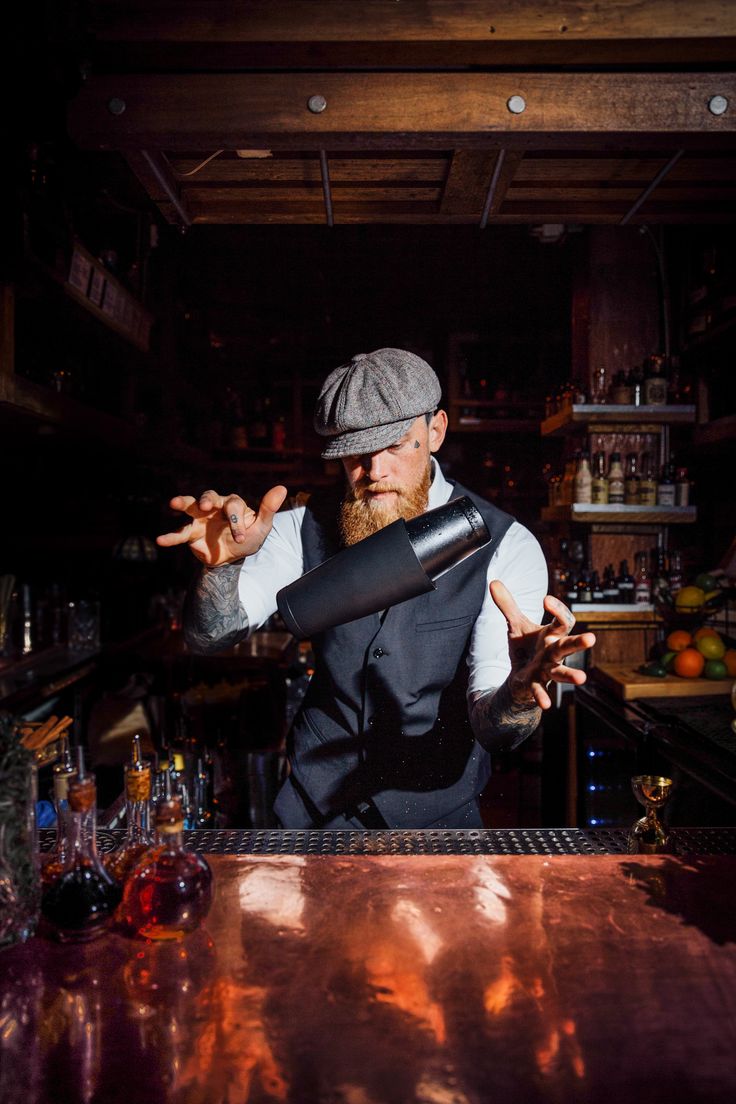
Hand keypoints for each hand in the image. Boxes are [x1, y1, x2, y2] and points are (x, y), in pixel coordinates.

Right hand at [156, 485, 287, 566]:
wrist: (231, 559)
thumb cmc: (248, 538)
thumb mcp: (261, 527)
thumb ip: (268, 509)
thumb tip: (282, 488)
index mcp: (234, 504)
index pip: (234, 506)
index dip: (237, 521)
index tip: (240, 537)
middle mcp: (215, 507)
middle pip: (210, 496)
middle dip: (207, 499)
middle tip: (205, 505)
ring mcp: (201, 519)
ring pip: (190, 506)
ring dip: (183, 502)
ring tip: (174, 502)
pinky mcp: (191, 533)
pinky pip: (180, 532)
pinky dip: (170, 536)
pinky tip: (160, 540)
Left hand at [489, 579, 595, 709]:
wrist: (520, 676)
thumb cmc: (525, 648)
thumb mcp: (515, 625)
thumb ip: (507, 605)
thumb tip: (493, 581)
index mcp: (552, 635)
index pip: (562, 621)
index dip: (557, 609)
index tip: (545, 599)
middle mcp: (554, 652)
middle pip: (568, 645)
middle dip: (578, 643)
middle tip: (591, 638)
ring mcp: (547, 670)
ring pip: (561, 672)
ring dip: (570, 676)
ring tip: (581, 679)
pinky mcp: (536, 684)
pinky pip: (541, 691)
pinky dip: (542, 697)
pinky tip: (545, 705)